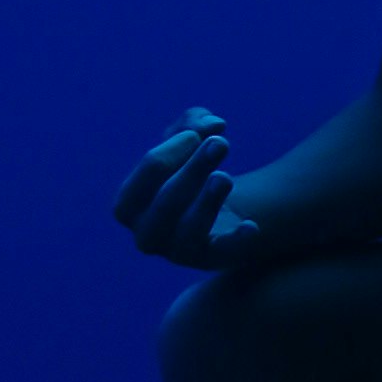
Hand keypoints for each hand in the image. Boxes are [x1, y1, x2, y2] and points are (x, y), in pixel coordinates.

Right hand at [112, 106, 265, 270]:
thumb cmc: (185, 174)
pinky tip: (252, 226)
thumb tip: (213, 123)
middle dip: (194, 169)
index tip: (196, 136)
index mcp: (129, 206)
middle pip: (167, 201)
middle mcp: (147, 234)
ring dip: (208, 201)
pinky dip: (237, 240)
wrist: (212, 214)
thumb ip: (192, 125)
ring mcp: (178, 251)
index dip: (172, 150)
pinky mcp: (212, 259)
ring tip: (226, 176)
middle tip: (221, 143)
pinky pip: (223, 253)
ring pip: (190, 229)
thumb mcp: (183, 143)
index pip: (147, 175)